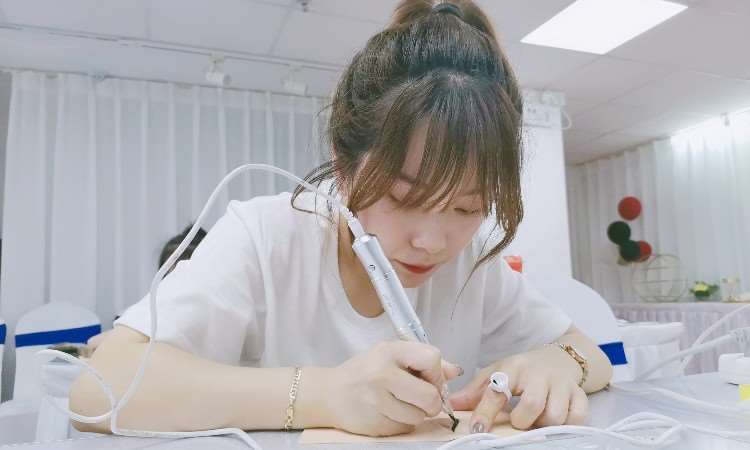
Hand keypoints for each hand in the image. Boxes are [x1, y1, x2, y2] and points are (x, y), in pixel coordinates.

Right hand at [325, 341, 461, 436]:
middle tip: (422, 398)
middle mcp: (382, 374)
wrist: (328, 394)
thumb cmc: (364, 372)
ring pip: (419, 416)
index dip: (436, 373)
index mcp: (389, 351)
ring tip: (400, 403)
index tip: (428, 378)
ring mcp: (377, 402)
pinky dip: (402, 423)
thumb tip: (456, 371)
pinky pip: (405, 428)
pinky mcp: (375, 424)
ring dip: (416, 414)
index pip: (432, 358)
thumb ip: (422, 360)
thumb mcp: (390, 355)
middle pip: (430, 396)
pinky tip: (388, 412)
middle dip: (432, 401)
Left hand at [450, 346, 587, 431]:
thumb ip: (475, 391)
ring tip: (536, 420)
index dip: (485, 412)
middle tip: (518, 420)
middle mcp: (539, 375)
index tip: (477, 429)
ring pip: (555, 415)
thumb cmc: (522, 370)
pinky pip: (577, 417)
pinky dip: (567, 424)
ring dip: (543, 424)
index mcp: (514, 368)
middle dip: (522, 420)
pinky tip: (556, 420)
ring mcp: (561, 385)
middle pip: (531, 405)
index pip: (497, 391)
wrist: (557, 358)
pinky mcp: (579, 395)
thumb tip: (451, 404)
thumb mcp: (496, 373)